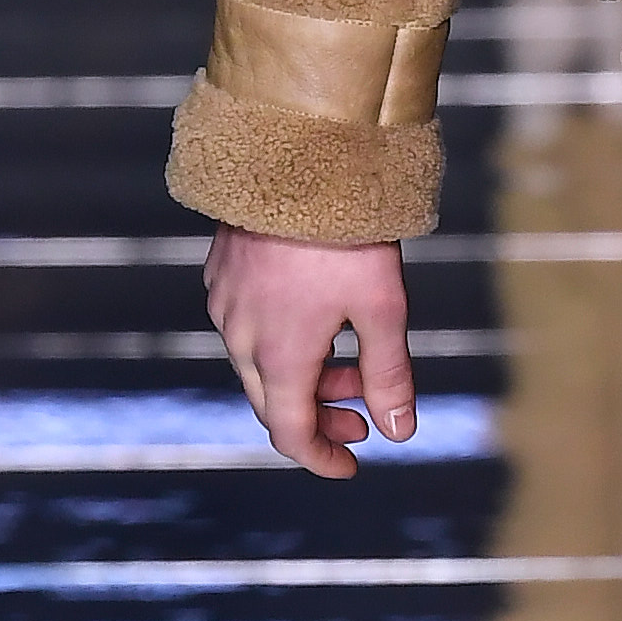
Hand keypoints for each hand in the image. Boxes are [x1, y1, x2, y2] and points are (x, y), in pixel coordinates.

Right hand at [204, 229, 415, 477]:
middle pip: (273, 401)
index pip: (291, 433)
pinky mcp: (222, 270)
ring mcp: (225, 301)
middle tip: (362, 416)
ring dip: (304, 377)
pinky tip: (317, 320)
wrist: (295, 155)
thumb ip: (389, 375)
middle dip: (320, 416)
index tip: (351, 465)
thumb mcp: (383, 307)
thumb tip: (399, 432)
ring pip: (258, 363)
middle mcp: (240, 335)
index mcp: (279, 354)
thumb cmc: (346, 233)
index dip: (322, 457)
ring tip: (350, 367)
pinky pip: (247, 325)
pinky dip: (282, 341)